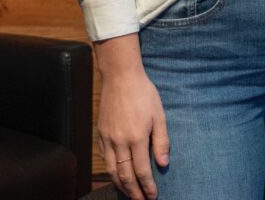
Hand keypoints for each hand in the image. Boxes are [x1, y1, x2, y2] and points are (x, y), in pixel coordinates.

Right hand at [96, 39, 169, 199]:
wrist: (120, 76)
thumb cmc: (143, 93)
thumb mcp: (159, 114)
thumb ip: (161, 141)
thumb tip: (163, 163)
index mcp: (137, 137)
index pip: (142, 170)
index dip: (147, 186)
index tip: (153, 196)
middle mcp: (120, 141)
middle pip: (125, 175)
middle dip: (134, 192)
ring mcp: (108, 138)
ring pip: (112, 170)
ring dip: (121, 185)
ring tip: (130, 194)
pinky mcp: (101, 134)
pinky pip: (105, 159)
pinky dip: (111, 171)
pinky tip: (118, 175)